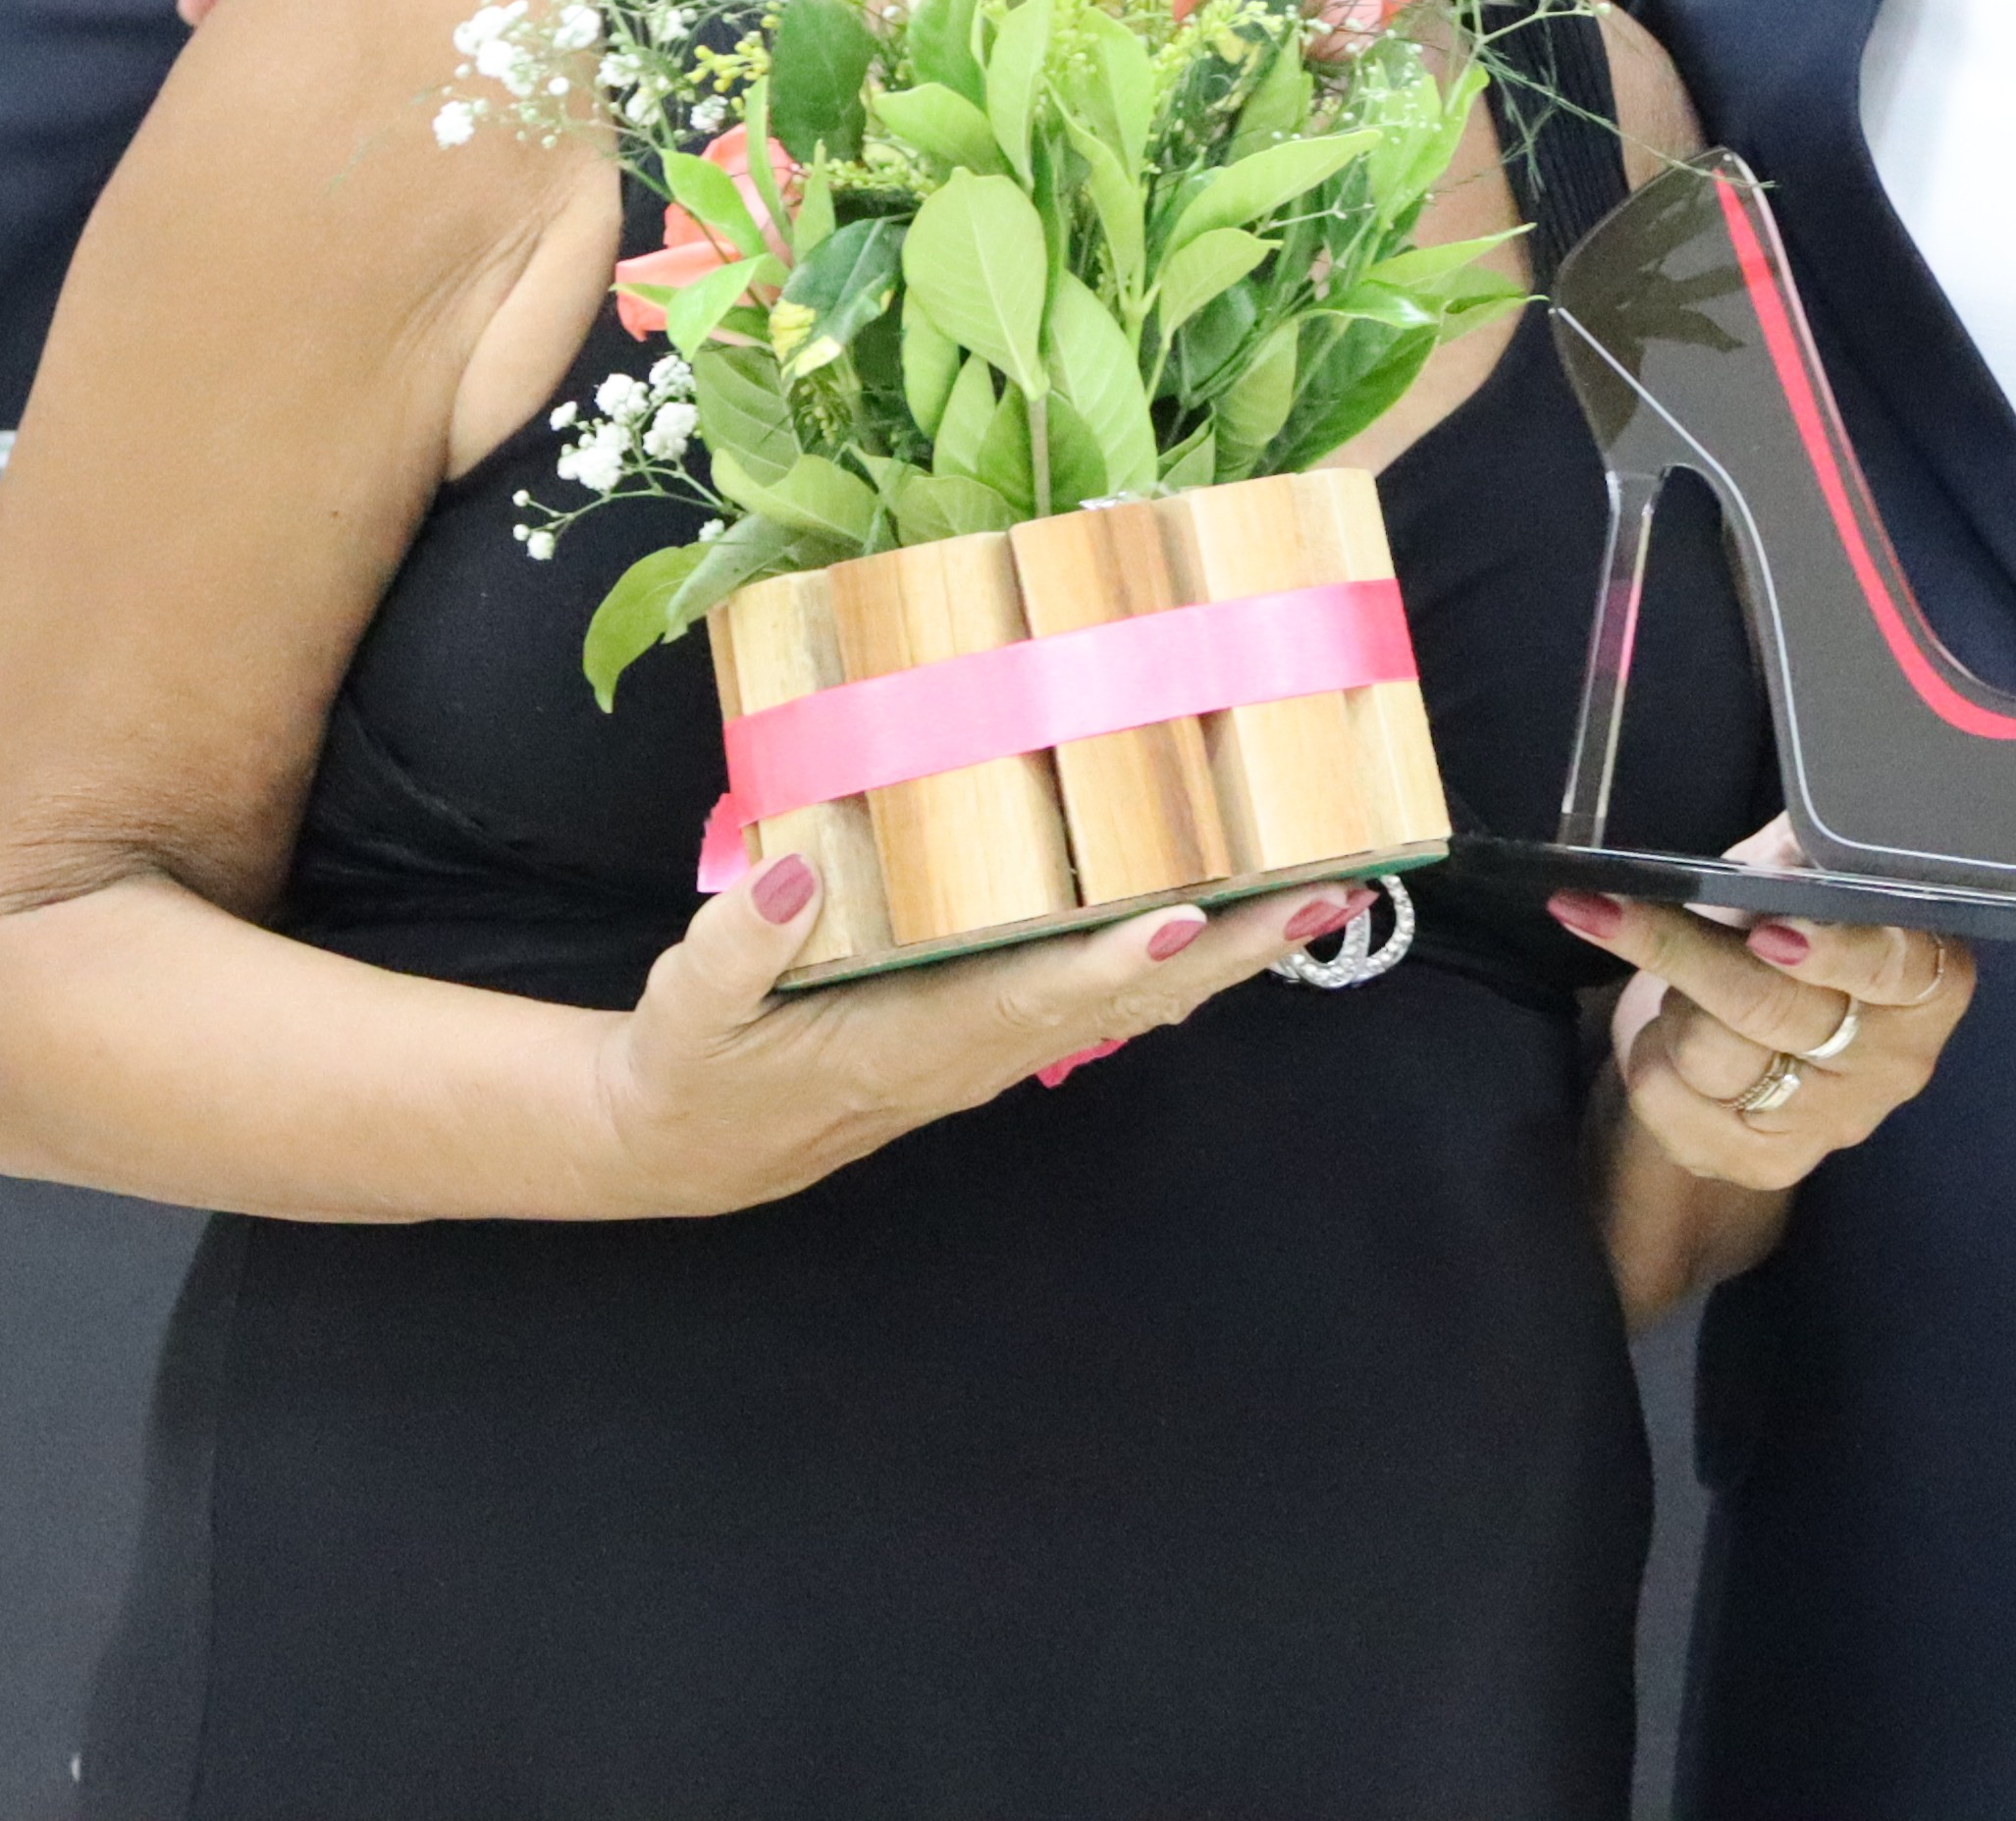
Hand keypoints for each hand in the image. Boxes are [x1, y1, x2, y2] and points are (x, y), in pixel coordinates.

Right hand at [591, 849, 1346, 1215]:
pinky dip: (1183, 963)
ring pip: (1135, 1001)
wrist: (691, 1146)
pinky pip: (1110, 998)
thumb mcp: (690, 1007)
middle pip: (1123, 1001)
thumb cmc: (693, 1066)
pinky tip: (1237, 923)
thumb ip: (739, 943)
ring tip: (1323, 896)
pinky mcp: (997, 1031)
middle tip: (1325, 893)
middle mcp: (976, 1048)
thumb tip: (795, 871)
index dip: (1103, 968)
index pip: (1022, 999)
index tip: (1180, 925)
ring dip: (1231, 956)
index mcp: (909, 1039)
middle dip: (1227, 952)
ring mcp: (996, 1045)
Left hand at [1554, 830, 1974, 1194]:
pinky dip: (1647, 1054)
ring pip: (1714, 1050)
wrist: (1731, 1030)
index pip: (1892, 966)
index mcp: (1928, 979)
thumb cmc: (1771, 927)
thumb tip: (1802, 817)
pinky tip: (1666, 1038)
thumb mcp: (1795, 868)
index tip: (1766, 928)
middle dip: (1688, 951)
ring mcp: (1833, 1123)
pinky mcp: (1765, 1163)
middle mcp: (1895, 1063)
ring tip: (1675, 980)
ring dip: (1671, 1000)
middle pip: (1779, 1009)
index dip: (1830, 949)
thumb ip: (1808, 849)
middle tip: (1610, 909)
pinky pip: (1671, 1099)